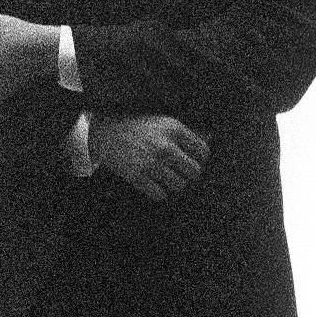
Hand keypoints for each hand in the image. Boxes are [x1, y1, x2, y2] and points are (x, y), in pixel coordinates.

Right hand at [88, 114, 209, 202]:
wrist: (104, 131)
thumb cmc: (138, 125)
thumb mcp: (164, 121)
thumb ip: (188, 131)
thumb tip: (211, 138)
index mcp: (173, 128)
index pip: (203, 152)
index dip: (200, 158)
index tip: (193, 160)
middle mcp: (165, 145)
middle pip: (194, 172)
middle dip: (189, 173)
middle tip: (181, 171)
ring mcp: (151, 162)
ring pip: (179, 185)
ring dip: (174, 183)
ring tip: (166, 176)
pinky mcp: (137, 176)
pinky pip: (160, 194)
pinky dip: (159, 192)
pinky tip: (154, 182)